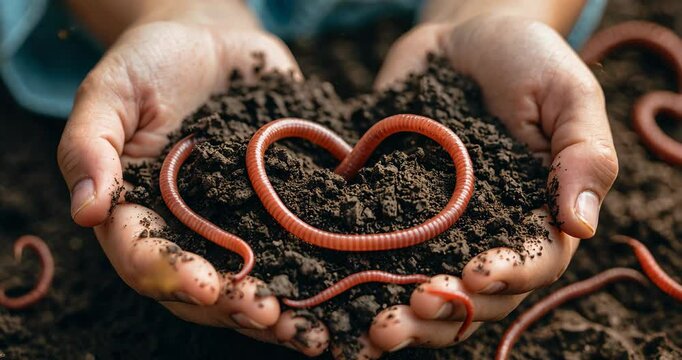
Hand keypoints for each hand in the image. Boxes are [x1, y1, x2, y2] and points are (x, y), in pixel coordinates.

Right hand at [57, 2, 328, 355]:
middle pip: (201, 285)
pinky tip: (341, 301)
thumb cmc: (153, 63)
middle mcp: (186, 230)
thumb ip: (91, 145)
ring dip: (278, 312)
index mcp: (138, 211)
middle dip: (234, 305)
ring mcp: (233, 225)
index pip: (144, 255)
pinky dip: (315, 278)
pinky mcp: (275, 213)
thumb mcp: (112, 92)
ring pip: (251, 281)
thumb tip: (85, 210)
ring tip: (308, 332)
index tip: (202, 282)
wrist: (214, 45)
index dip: (171, 274)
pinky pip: (293, 251)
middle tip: (268, 316)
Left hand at [356, 14, 615, 354]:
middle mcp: (490, 233)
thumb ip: (584, 154)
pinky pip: (384, 257)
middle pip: (476, 297)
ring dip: (405, 317)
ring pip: (430, 291)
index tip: (475, 274)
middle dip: (443, 313)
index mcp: (539, 215)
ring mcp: (441, 229)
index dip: (508, 278)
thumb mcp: (566, 94)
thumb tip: (582, 225)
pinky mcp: (397, 213)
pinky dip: (364, 285)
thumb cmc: (524, 59)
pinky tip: (339, 302)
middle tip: (405, 317)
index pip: (534, 264)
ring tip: (375, 328)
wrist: (460, 39)